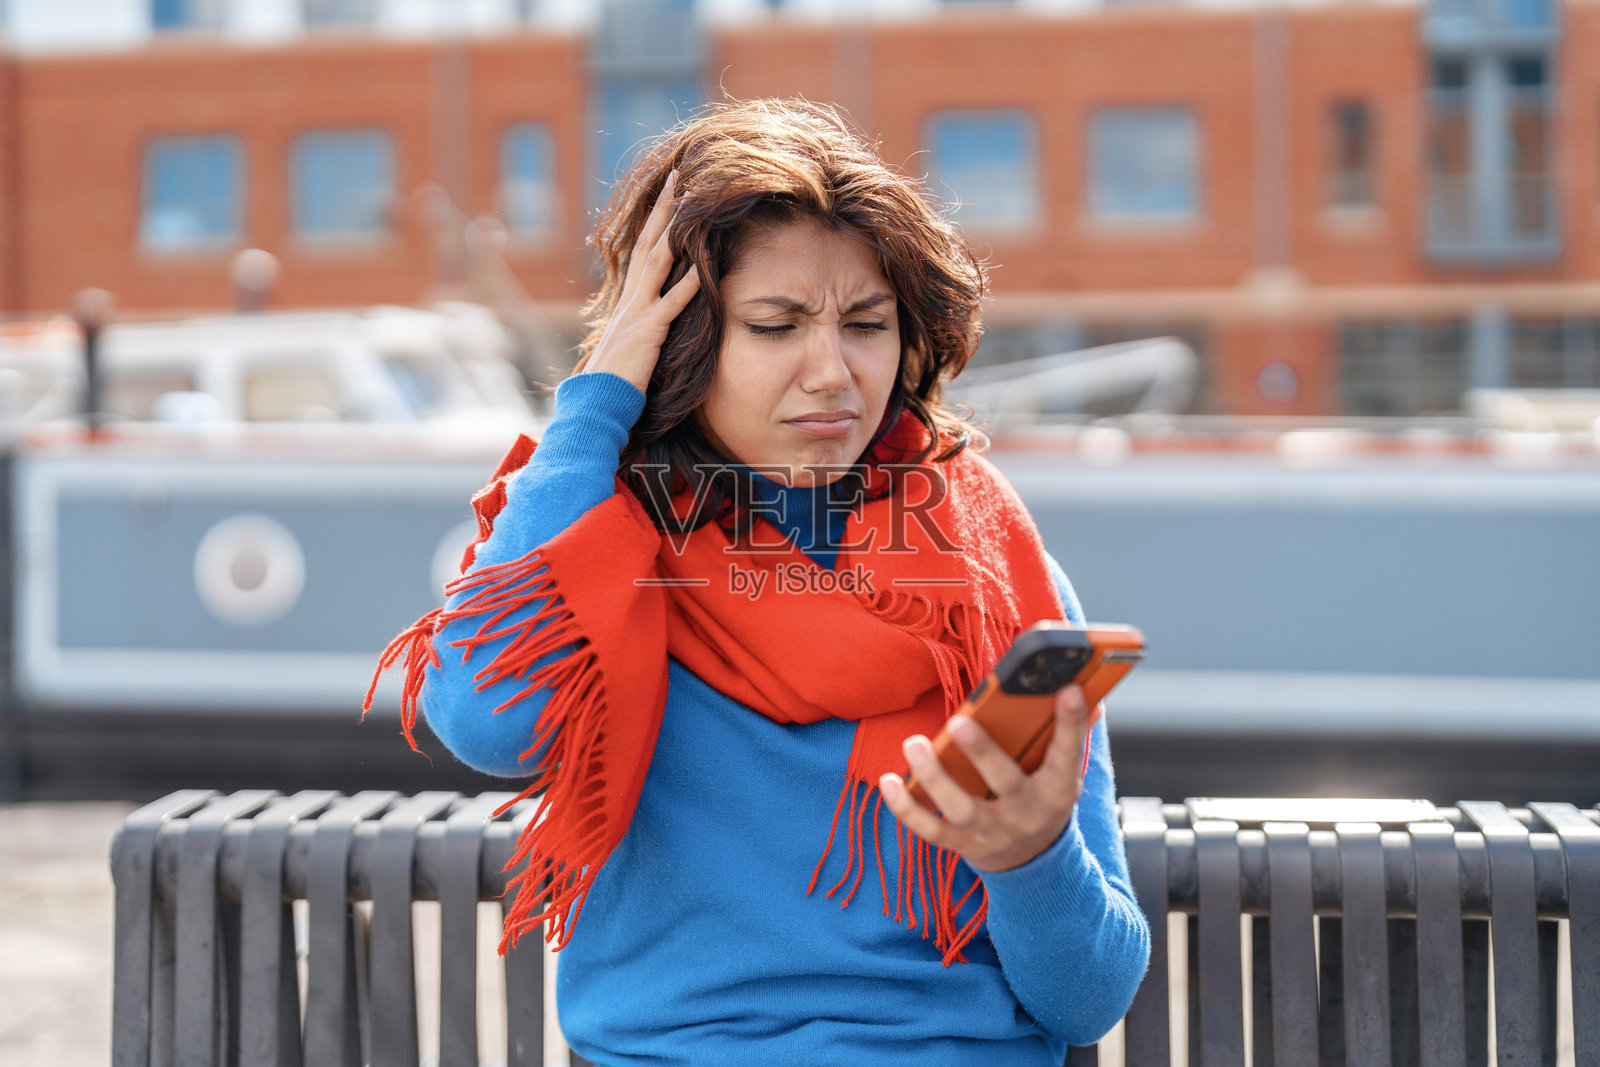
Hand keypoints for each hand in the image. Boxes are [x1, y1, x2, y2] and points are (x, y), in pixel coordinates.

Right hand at [582, 170, 701, 392]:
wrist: (597, 402)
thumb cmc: (613, 381)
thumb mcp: (629, 345)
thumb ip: (640, 326)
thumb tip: (651, 318)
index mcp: (628, 301)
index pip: (642, 251)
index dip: (656, 222)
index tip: (670, 195)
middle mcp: (631, 299)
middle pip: (648, 243)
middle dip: (664, 210)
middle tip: (679, 178)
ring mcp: (637, 313)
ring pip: (657, 262)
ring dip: (674, 232)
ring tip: (690, 204)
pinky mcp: (647, 333)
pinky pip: (670, 305)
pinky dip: (687, 286)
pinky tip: (702, 268)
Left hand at [879, 686, 1101, 872]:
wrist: (1035, 862)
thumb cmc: (1043, 798)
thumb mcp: (1062, 772)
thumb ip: (1068, 734)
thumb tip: (1083, 691)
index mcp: (1058, 789)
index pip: (1067, 753)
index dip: (1069, 722)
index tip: (1067, 689)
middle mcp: (1027, 813)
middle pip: (1006, 783)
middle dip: (983, 753)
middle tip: (960, 722)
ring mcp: (994, 833)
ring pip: (962, 808)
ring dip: (935, 777)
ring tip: (914, 744)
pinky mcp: (965, 846)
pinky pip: (931, 830)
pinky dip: (906, 808)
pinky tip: (888, 781)